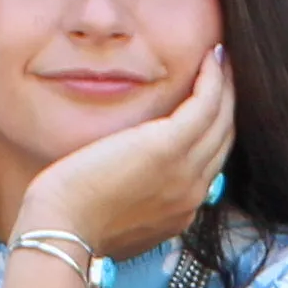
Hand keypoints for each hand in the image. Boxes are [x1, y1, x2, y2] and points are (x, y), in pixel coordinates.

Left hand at [18, 46, 235, 263]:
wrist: (61, 230)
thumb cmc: (72, 224)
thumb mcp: (114, 220)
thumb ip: (135, 203)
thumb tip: (133, 186)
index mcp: (178, 213)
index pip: (207, 166)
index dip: (211, 132)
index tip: (208, 105)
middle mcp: (191, 195)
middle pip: (222, 141)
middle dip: (226, 103)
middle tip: (222, 71)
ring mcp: (185, 172)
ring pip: (221, 120)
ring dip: (225, 84)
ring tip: (219, 57)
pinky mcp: (169, 147)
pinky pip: (207, 104)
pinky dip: (213, 78)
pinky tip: (211, 57)